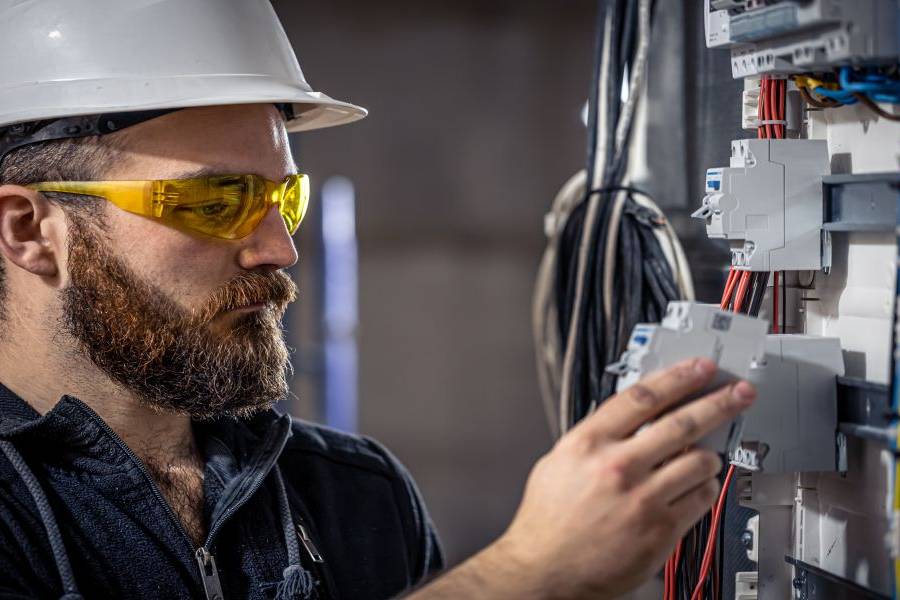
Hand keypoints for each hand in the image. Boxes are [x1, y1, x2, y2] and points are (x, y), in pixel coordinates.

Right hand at [409, 357, 755, 599]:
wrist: (545, 570)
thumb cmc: (549, 520)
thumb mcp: (560, 461)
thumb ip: (596, 436)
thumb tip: (632, 416)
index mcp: (588, 443)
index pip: (643, 397)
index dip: (678, 377)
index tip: (699, 369)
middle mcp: (617, 466)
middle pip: (682, 422)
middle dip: (718, 402)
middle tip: (739, 393)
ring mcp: (642, 499)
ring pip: (700, 460)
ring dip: (710, 454)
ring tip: (706, 453)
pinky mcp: (661, 529)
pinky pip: (702, 498)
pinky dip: (706, 487)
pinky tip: (698, 485)